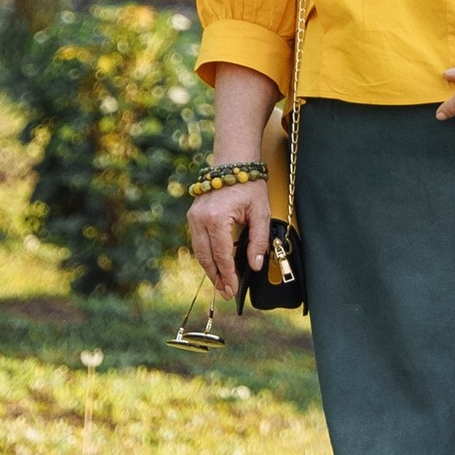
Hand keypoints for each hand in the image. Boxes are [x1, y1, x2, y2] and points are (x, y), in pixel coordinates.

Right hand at [187, 177, 272, 298]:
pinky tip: (216, 264)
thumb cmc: (250, 185)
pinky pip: (198, 241)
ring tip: (221, 282)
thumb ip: (258, 241)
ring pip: (199, 251)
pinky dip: (206, 255)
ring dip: (209, 269)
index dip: (228, 275)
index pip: (222, 255)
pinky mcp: (193, 215)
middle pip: (206, 257)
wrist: (234, 162)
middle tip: (226, 293)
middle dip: (216, 277)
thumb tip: (255, 265)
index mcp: (216, 218)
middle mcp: (200, 218)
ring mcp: (193, 216)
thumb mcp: (261, 213)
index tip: (233, 290)